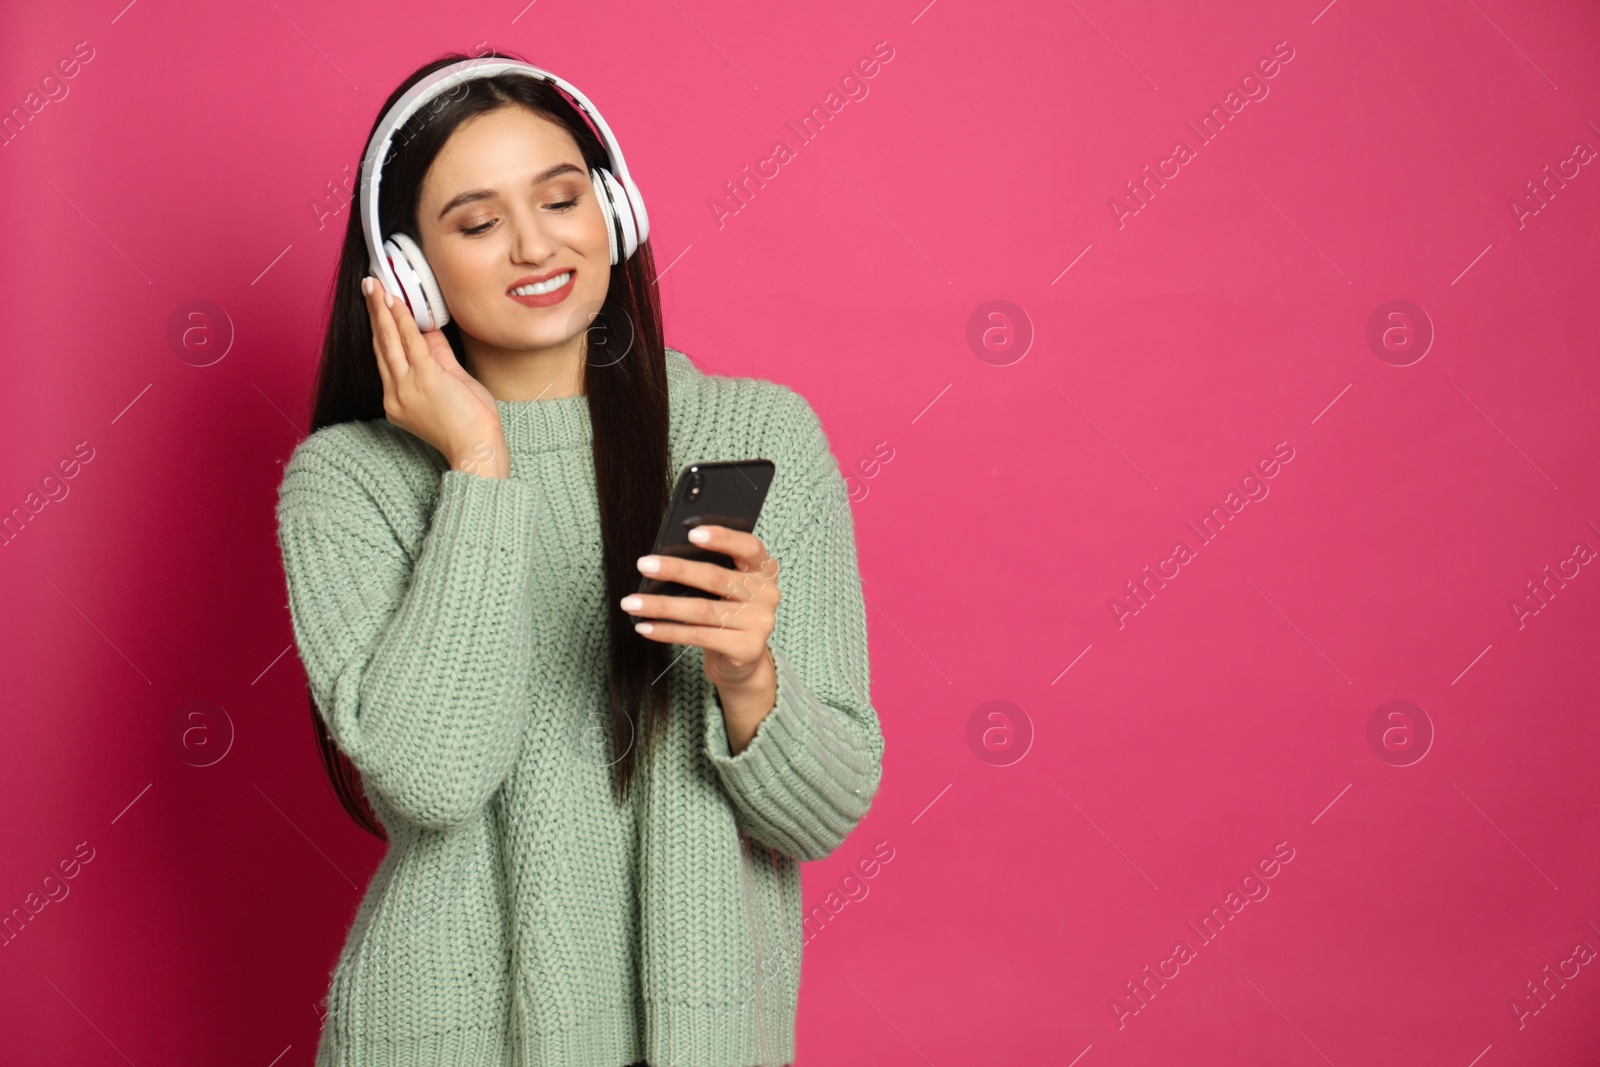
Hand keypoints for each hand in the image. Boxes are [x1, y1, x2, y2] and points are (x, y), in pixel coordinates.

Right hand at [363, 275, 507, 477]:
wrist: (477, 449)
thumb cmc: (470, 425)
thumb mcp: (453, 385)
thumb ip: (439, 357)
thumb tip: (428, 332)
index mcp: (399, 400)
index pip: (388, 358)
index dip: (382, 330)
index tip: (379, 308)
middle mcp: (395, 394)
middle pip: (381, 346)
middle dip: (375, 314)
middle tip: (369, 287)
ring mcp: (406, 386)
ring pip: (389, 340)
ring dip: (381, 310)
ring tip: (374, 287)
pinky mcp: (424, 378)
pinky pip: (409, 341)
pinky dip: (400, 318)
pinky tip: (393, 300)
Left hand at [620, 525, 780, 743]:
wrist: (745, 658)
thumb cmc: (729, 611)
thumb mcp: (728, 586)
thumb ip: (712, 569)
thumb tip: (664, 558)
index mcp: (764, 569)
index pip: (748, 546)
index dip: (722, 538)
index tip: (691, 532)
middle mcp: (767, 594)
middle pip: (716, 577)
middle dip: (676, 570)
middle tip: (644, 564)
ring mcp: (759, 623)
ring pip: (702, 609)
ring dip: (661, 606)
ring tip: (632, 602)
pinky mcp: (746, 648)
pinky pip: (699, 636)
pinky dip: (668, 631)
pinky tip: (646, 627)